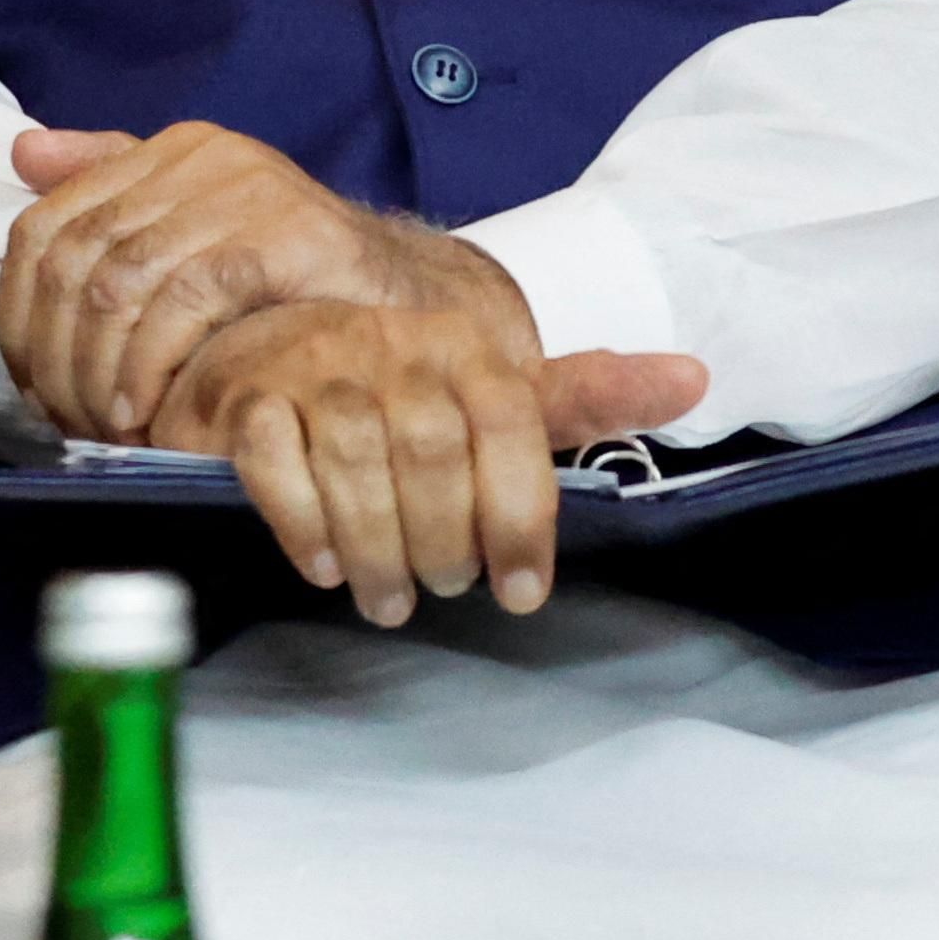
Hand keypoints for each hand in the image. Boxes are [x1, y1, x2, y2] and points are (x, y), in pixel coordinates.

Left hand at [0, 121, 485, 440]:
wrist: (409, 302)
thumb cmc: (294, 278)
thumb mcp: (197, 229)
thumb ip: (112, 189)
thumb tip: (23, 155)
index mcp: (168, 150)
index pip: (47, 223)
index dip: (20, 313)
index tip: (28, 384)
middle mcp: (200, 155)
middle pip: (75, 260)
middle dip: (56, 355)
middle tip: (63, 419)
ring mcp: (244, 188)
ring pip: (119, 283)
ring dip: (98, 371)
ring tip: (103, 425)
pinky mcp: (284, 232)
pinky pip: (185, 300)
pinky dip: (151, 365)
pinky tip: (148, 413)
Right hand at [147, 296, 709, 623]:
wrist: (254, 352)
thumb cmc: (391, 390)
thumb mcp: (489, 391)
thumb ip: (581, 394)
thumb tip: (695, 375)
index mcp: (460, 342)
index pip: (509, 425)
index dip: (522, 518)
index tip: (523, 592)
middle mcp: (387, 341)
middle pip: (430, 455)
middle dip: (444, 543)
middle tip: (443, 588)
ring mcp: (309, 366)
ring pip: (355, 465)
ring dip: (378, 551)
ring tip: (388, 598)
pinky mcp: (243, 401)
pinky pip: (275, 467)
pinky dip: (304, 525)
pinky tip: (322, 566)